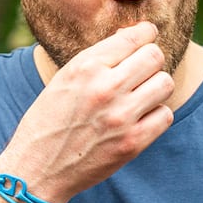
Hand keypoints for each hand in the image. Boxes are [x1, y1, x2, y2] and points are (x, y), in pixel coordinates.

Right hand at [1, 22, 174, 202]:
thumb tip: (136, 36)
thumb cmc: (49, 120)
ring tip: (141, 95)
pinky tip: (140, 118)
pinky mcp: (132, 143)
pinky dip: (156, 115)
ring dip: (156, 87)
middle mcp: (105, 88)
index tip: (148, 36)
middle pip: (154, 57)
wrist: (38, 168)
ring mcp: (121, 117)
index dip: (146, 33)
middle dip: (150, 61)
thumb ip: (98, 58)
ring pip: (164, 84)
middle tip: (141, 72)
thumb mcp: (64, 79)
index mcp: (85, 66)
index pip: (134, 37)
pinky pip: (165, 115)